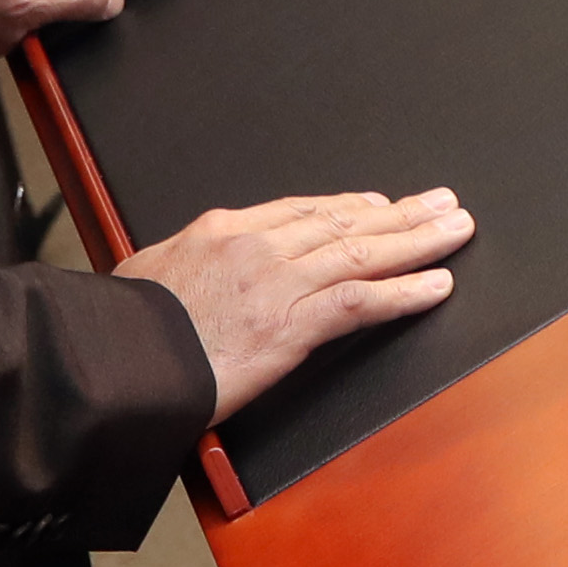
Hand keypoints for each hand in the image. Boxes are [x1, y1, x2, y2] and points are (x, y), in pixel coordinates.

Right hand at [121, 190, 473, 421]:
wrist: (112, 363)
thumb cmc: (119, 331)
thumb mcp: (147, 278)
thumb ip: (185, 268)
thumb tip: (191, 274)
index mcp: (222, 232)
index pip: (302, 211)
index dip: (349, 207)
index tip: (379, 205)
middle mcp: (257, 246)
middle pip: (344, 222)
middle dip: (400, 213)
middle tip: (441, 203)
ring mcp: (278, 283)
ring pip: (363, 252)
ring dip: (418, 241)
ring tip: (456, 230)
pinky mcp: (291, 324)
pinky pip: (362, 301)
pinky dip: (405, 292)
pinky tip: (437, 285)